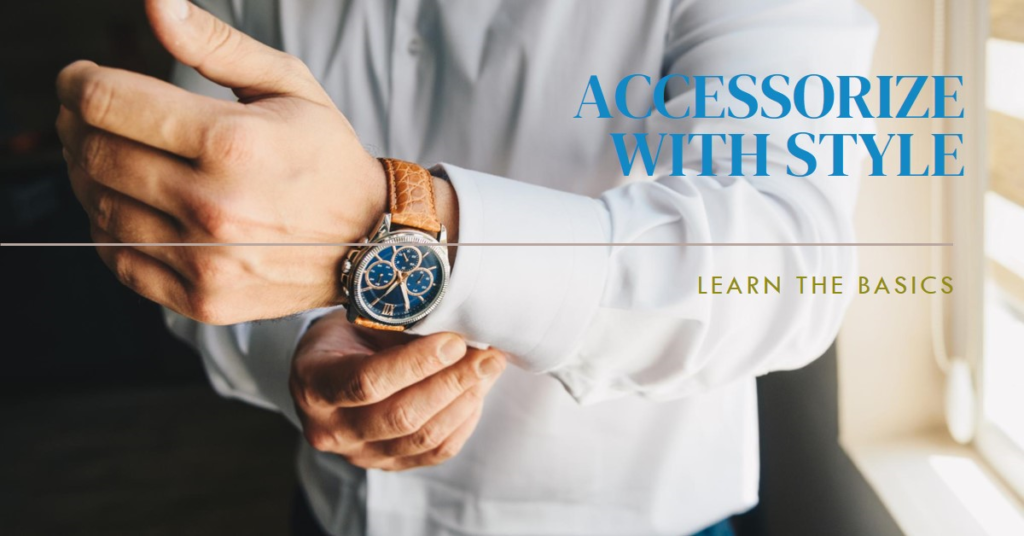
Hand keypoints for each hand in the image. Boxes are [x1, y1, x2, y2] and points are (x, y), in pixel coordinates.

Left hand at [55, 0, 386, 323]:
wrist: (373, 243)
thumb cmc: (327, 159)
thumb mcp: (288, 85)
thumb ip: (214, 43)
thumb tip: (155, 3)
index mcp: (233, 142)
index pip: (108, 102)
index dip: (78, 81)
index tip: (79, 78)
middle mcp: (215, 205)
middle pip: (95, 153)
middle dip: (76, 123)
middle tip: (88, 115)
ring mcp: (206, 260)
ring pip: (98, 208)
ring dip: (88, 174)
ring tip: (112, 156)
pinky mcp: (203, 299)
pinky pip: (119, 260)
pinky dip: (108, 227)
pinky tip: (130, 205)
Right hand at [289, 312, 506, 470]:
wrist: (327, 370)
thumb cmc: (345, 336)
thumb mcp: (357, 319)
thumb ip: (396, 325)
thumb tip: (454, 323)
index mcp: (314, 385)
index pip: (367, 381)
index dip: (416, 363)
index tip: (454, 341)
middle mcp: (331, 429)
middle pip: (401, 416)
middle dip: (453, 382)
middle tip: (487, 355)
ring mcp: (359, 454)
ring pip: (423, 438)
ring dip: (465, 401)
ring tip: (488, 370)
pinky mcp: (388, 464)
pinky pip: (434, 453)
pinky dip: (463, 422)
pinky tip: (477, 393)